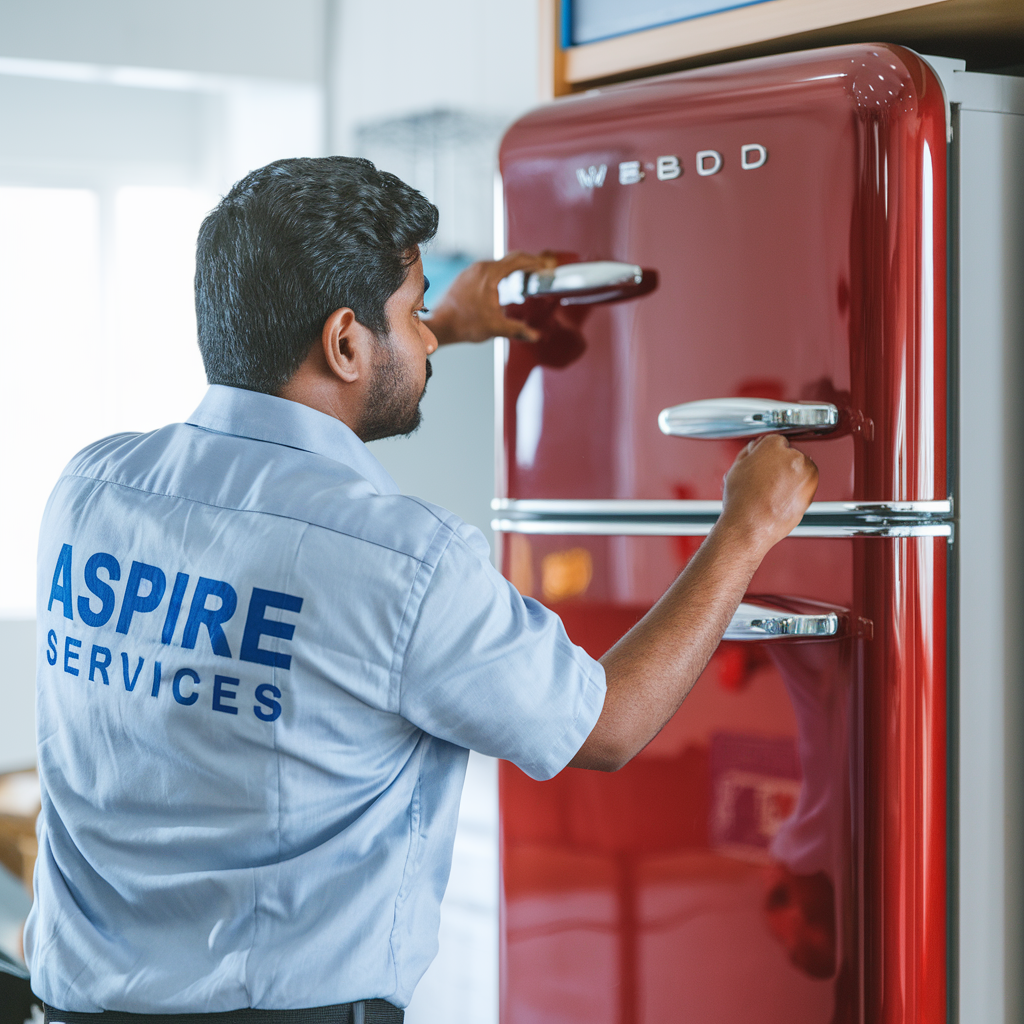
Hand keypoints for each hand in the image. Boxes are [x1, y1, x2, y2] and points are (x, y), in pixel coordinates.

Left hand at [426, 251, 556, 344]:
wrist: (440, 325)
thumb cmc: (463, 324)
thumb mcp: (496, 328)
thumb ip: (518, 330)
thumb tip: (535, 336)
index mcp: (490, 274)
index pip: (518, 260)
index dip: (534, 262)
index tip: (544, 267)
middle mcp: (480, 268)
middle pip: (509, 259)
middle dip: (526, 264)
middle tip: (538, 272)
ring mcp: (472, 270)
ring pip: (498, 264)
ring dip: (513, 269)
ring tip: (524, 279)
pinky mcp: (466, 276)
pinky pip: (488, 270)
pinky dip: (501, 274)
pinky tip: (504, 286)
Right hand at [718, 434, 817, 556]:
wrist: (750, 525)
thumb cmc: (742, 502)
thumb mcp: (737, 468)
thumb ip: (750, 452)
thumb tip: (756, 450)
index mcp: (773, 445)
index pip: (775, 441)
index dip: (766, 453)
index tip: (763, 462)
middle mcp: (793, 456)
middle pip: (789, 454)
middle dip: (780, 464)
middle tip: (765, 479)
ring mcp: (805, 473)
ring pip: (800, 468)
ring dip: (790, 476)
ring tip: (772, 490)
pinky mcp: (812, 490)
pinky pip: (805, 484)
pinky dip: (796, 489)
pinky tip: (779, 497)